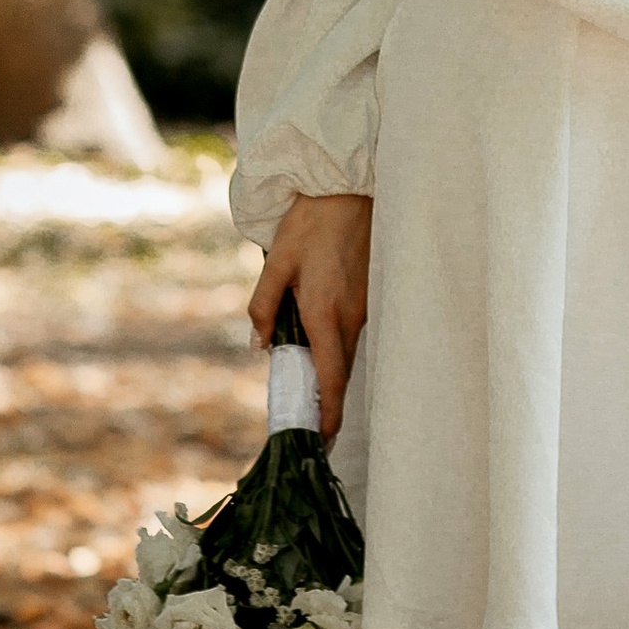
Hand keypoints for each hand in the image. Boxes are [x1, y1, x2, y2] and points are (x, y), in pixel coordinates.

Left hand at [247, 191, 371, 433]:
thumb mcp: (276, 262)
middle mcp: (349, 316)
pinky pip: (351, 333)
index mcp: (324, 312)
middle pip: (340, 373)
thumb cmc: (310, 222)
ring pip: (346, 353)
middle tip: (311, 430)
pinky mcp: (368, 295)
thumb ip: (264, 306)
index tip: (323, 441)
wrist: (347, 187)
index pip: (331, 378)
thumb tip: (261, 344)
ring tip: (310, 396)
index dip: (329, 414)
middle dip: (328, 405)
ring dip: (331, 377)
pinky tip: (319, 349)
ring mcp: (364, 306)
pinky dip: (336, 351)